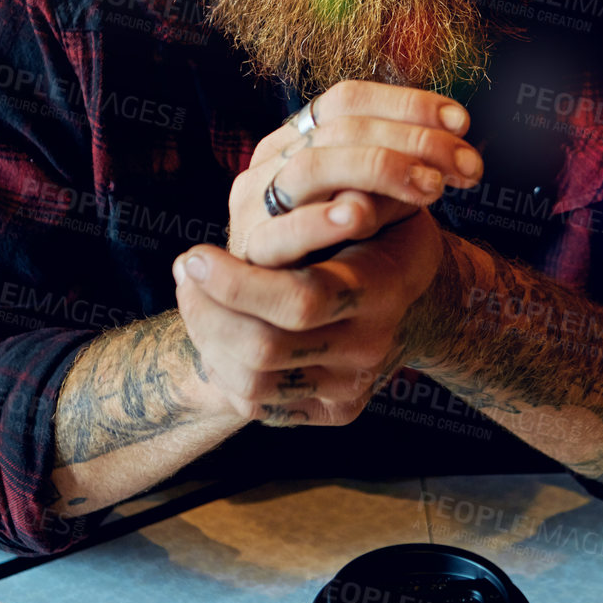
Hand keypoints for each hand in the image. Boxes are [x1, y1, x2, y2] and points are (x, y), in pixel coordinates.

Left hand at [173, 207, 442, 426]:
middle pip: (266, 348)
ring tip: (191, 292)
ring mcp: (350, 384)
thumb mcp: (383, 200)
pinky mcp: (335, 410)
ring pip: (254, 381)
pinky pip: (261, 404)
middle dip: (208, 312)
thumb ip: (348, 192)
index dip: (236, 284)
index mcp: (382, 289)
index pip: (302, 300)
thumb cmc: (386, 231)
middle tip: (184, 268)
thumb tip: (339, 198)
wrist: (418, 302)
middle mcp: (368, 345)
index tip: (192, 252)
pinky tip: (212, 327)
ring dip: (207, 336)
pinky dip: (223, 367)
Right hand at [226, 80, 482, 266]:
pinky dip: (322, 221)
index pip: (347, 100)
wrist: (309, 322)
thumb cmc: (355, 251)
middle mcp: (272, 162)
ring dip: (378, 169)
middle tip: (467, 165)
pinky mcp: (254, 254)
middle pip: (340, 129)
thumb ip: (398, 171)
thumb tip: (450, 140)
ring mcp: (256, 205)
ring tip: (430, 187)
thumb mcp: (382, 202)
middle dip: (413, 140)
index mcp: (299, 139)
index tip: (463, 121)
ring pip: (313, 168)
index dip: (406, 104)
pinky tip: (360, 215)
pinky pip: (283, 233)